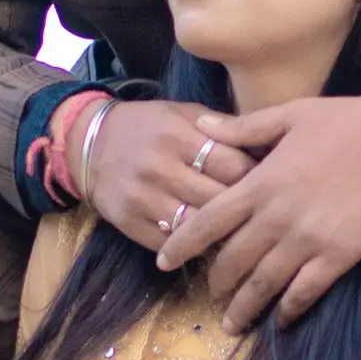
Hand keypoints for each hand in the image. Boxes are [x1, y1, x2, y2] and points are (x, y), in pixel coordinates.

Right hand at [67, 98, 254, 250]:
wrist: (90, 144)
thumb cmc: (149, 126)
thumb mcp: (183, 113)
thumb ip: (224, 128)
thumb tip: (270, 146)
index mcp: (176, 133)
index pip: (231, 164)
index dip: (257, 175)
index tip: (271, 181)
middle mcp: (158, 166)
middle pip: (218, 198)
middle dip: (244, 206)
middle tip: (263, 211)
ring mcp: (141, 198)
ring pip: (196, 226)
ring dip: (222, 232)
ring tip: (242, 231)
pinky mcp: (129, 223)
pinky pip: (172, 243)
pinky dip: (193, 246)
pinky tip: (209, 242)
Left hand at [154, 83, 360, 330]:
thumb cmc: (345, 120)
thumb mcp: (289, 115)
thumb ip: (242, 129)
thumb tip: (199, 125)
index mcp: (261, 182)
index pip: (208, 221)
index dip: (181, 244)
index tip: (164, 262)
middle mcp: (277, 216)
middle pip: (232, 261)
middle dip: (216, 281)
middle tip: (211, 292)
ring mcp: (308, 240)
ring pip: (264, 285)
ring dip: (244, 307)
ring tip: (232, 322)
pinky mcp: (339, 256)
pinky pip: (304, 293)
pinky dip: (287, 311)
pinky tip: (280, 321)